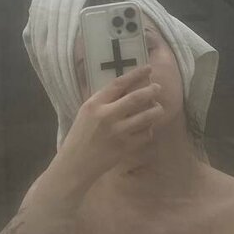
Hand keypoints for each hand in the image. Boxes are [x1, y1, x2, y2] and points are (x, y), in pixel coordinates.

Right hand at [57, 64, 163, 179]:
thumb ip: (104, 101)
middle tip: (157, 87)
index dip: (136, 74)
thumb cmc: (79, 136)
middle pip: (136, 98)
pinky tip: (148, 128)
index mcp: (95, 104)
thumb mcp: (86, 113)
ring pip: (145, 117)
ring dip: (156, 110)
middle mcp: (106, 116)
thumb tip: (127, 89)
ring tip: (158, 108)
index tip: (148, 68)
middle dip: (151, 91)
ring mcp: (117, 132)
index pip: (118, 84)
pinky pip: (145, 135)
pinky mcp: (125, 147)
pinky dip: (149, 130)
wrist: (75, 164)